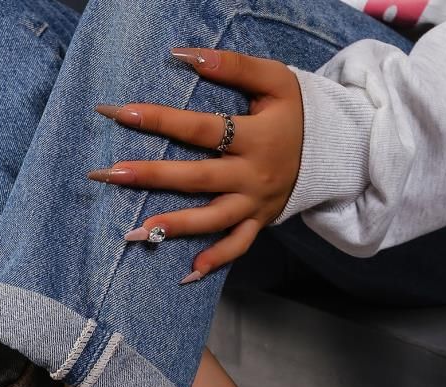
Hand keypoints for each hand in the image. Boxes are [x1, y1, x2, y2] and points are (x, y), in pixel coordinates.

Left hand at [88, 47, 303, 281]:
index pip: (201, 129)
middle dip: (153, 176)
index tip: (123, 114)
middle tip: (112, 174)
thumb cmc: (295, 113)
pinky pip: (237, 247)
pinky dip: (216, 260)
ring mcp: (254, 204)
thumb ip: (234, 66)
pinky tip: (188, 272)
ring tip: (137, 232)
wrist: (333, 151)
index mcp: (255, 137)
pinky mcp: (258, 223)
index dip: (162, 120)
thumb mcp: (275, 81)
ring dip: (175, 226)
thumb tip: (186, 55)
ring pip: (212, 219)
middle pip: (197, 178)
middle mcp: (253, 175)